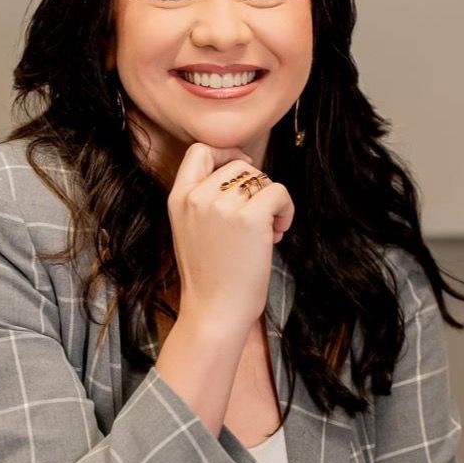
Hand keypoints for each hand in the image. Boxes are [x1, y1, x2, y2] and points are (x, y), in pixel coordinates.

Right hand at [166, 143, 294, 341]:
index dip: (225, 154)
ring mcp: (222, 206)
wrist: (213, 312)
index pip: (199, 150)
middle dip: (255, 185)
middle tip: (257, 217)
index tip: (242, 175)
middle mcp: (197, 197)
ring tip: (267, 231)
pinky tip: (278, 233)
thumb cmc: (208, 277)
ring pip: (260, 178)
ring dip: (271, 200)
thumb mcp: (190, 229)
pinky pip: (279, 193)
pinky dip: (286, 210)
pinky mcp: (249, 218)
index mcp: (178, 198)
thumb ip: (204, 199)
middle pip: (238, 164)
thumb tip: (245, 171)